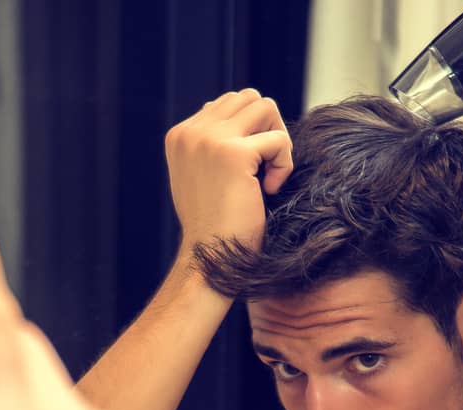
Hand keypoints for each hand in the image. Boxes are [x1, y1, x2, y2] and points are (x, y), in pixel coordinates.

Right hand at [164, 88, 292, 257]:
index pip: (227, 104)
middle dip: (266, 127)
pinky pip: (279, 140)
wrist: (210, 259)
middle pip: (248, 98)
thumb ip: (213, 144)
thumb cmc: (214, 225)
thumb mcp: (203, 176)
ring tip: (267, 174)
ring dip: (276, 139)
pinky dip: (283, 165)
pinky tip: (268, 190)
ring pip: (265, 107)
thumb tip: (243, 115)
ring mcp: (210, 140)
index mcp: (180, 135)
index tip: (247, 169)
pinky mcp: (233, 154)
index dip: (249, 131)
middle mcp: (190, 132)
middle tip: (265, 165)